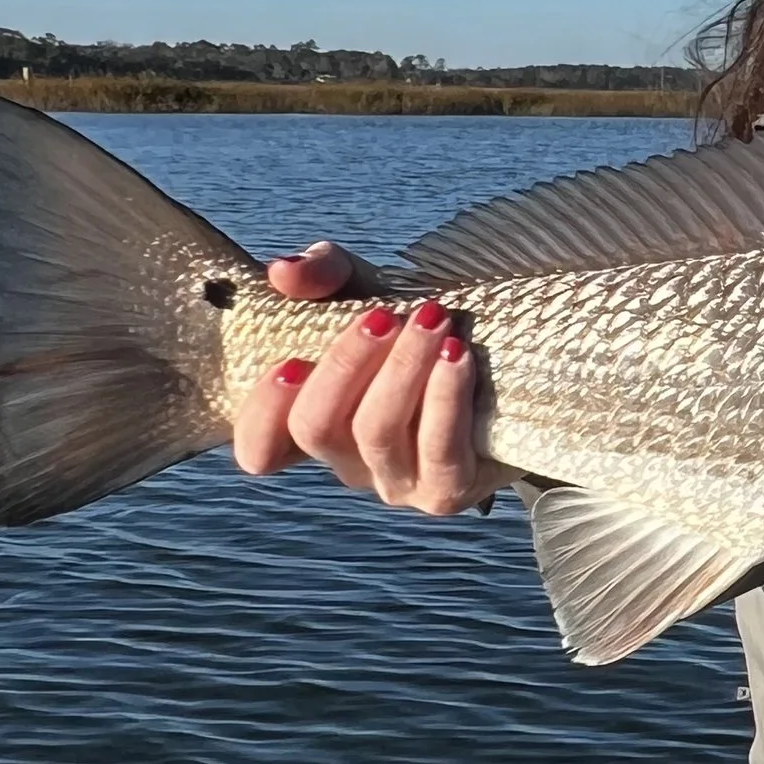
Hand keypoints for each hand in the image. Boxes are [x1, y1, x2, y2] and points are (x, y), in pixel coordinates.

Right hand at [231, 242, 493, 515]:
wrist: (505, 362)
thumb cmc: (414, 326)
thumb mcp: (365, 289)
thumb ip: (321, 275)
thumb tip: (285, 273)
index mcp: (313, 425)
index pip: (258, 449)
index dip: (262, 414)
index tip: (290, 363)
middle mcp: (346, 462)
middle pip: (316, 427)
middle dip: (345, 365)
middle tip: (383, 316)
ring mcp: (394, 482)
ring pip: (377, 433)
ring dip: (403, 369)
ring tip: (433, 320)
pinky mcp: (446, 490)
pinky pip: (439, 450)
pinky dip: (445, 396)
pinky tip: (458, 355)